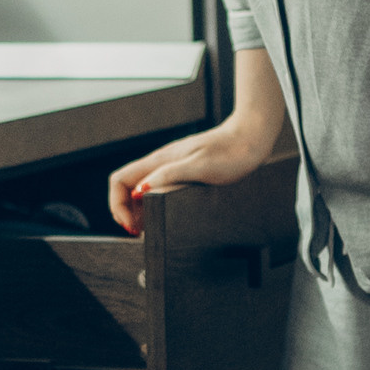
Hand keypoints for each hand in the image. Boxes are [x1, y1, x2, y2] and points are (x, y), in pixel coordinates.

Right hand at [107, 118, 275, 234]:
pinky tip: (169, 214)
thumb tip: (141, 191)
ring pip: (141, 189)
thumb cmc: (230, 152)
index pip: (119, 181)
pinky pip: (158, 189)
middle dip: (126, 212)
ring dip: (140, 210)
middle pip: (126, 187)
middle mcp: (161, 163)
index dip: (118, 205)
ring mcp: (171, 167)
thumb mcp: (200, 167)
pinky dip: (156, 204)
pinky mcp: (184, 171)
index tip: (132, 225)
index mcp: (159, 160)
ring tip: (152, 229)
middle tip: (141, 232)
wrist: (252, 137)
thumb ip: (169, 177)